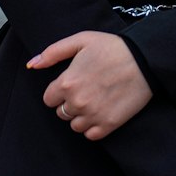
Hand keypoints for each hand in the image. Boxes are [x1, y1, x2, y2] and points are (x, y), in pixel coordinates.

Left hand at [27, 31, 152, 139]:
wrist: (144, 59)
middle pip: (61, 113)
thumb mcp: (80, 40)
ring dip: (81, 116)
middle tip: (87, 89)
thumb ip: (53, 52)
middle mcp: (77, 102)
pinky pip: (91, 135)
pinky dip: (94, 127)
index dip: (59, 91)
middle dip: (70, 103)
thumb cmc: (112, 47)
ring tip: (96, 100)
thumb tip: (31, 65)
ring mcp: (93, 115)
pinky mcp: (109, 124)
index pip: (49, 99)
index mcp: (67, 82)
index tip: (72, 83)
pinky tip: (102, 111)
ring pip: (75, 126)